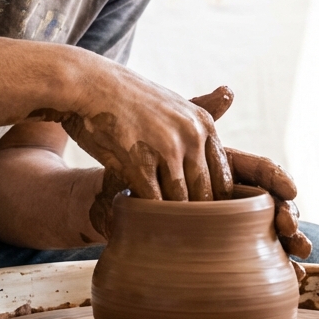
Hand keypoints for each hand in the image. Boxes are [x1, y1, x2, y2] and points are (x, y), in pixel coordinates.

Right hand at [78, 83, 236, 238]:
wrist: (88, 85)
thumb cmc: (128, 98)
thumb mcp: (171, 101)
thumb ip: (202, 108)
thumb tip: (230, 92)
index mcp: (203, 123)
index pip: (222, 178)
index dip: (215, 203)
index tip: (203, 217)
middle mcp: (191, 136)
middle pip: (205, 194)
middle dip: (196, 217)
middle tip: (187, 234)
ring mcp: (166, 150)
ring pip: (181, 203)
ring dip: (172, 220)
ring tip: (164, 231)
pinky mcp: (139, 163)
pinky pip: (152, 202)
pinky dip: (147, 214)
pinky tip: (140, 218)